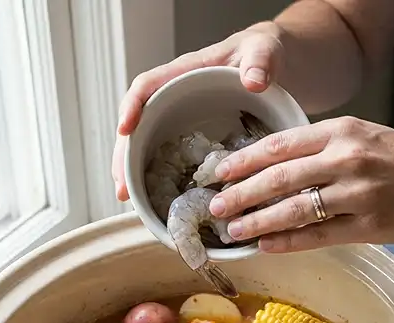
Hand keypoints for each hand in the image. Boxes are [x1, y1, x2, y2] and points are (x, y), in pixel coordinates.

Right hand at [112, 23, 284, 200]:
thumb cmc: (262, 52)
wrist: (272, 65)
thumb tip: (253, 82)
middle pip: (139, 124)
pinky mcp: (193, 138)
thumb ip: (259, 61)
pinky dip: (160, 178)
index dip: (133, 107)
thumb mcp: (263, 51)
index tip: (125, 131)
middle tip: (120, 186)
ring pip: (148, 144)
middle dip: (125, 155)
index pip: (148, 86)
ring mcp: (182, 119)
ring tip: (127, 199)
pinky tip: (154, 200)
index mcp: (186, 73)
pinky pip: (169, 158)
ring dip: (135, 171)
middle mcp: (176, 97)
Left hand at [207, 116, 393, 252]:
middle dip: (239, 194)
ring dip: (257, 222)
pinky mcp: (367, 228)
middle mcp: (346, 159)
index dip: (243, 160)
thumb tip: (276, 165)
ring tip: (233, 231)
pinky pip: (316, 236)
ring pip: (293, 209)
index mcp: (342, 131)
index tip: (219, 172)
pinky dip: (287, 242)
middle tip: (214, 205)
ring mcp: (356, 195)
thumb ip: (324, 146)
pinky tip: (266, 247)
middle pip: (278, 177)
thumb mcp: (365, 137)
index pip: (280, 144)